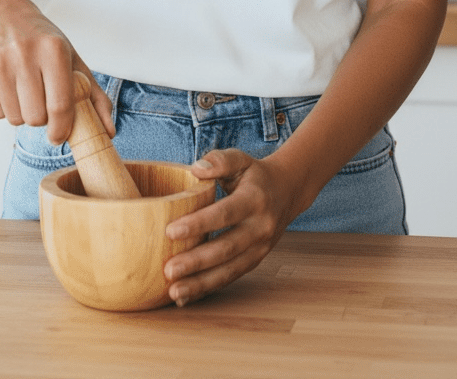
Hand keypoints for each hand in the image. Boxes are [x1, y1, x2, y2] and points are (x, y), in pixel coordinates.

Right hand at [0, 0, 113, 141]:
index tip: (59, 135)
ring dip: (22, 112)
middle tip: (42, 100)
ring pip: (14, 119)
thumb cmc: (43, 41)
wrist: (3, 16)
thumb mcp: (73, 59)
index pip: (60, 105)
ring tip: (25, 89)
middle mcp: (24, 53)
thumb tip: (108, 131)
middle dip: (41, 118)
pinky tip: (8, 85)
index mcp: (53, 49)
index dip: (61, 129)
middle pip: (35, 118)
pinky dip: (4, 107)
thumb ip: (95, 96)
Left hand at [163, 148, 301, 306]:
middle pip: (227, 248)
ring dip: (201, 283)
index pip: (225, 213)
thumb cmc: (254, 175)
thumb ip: (219, 160)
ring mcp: (260, 248)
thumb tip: (196, 169)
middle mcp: (260, 227)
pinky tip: (185, 297)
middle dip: (197, 262)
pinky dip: (207, 289)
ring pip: (230, 270)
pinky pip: (230, 277)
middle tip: (169, 270)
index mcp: (255, 199)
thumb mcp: (241, 159)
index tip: (171, 231)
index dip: (199, 223)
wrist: (288, 192)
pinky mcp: (255, 261)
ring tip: (174, 291)